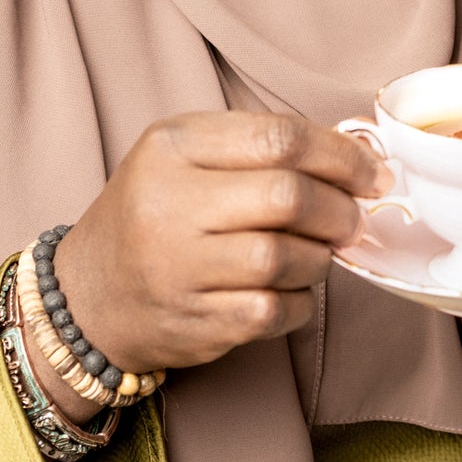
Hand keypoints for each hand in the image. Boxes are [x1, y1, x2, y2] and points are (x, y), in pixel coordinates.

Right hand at [47, 112, 389, 393]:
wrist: (88, 294)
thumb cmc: (154, 213)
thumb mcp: (185, 154)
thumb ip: (258, 145)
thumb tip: (355, 158)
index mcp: (171, 147)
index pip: (277, 138)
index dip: (341, 155)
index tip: (373, 172)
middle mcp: (168, 204)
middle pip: (287, 197)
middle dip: (339, 209)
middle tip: (353, 218)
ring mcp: (178, 269)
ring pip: (286, 258)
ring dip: (320, 257)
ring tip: (317, 252)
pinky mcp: (194, 322)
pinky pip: (275, 311)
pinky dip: (301, 301)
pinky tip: (294, 290)